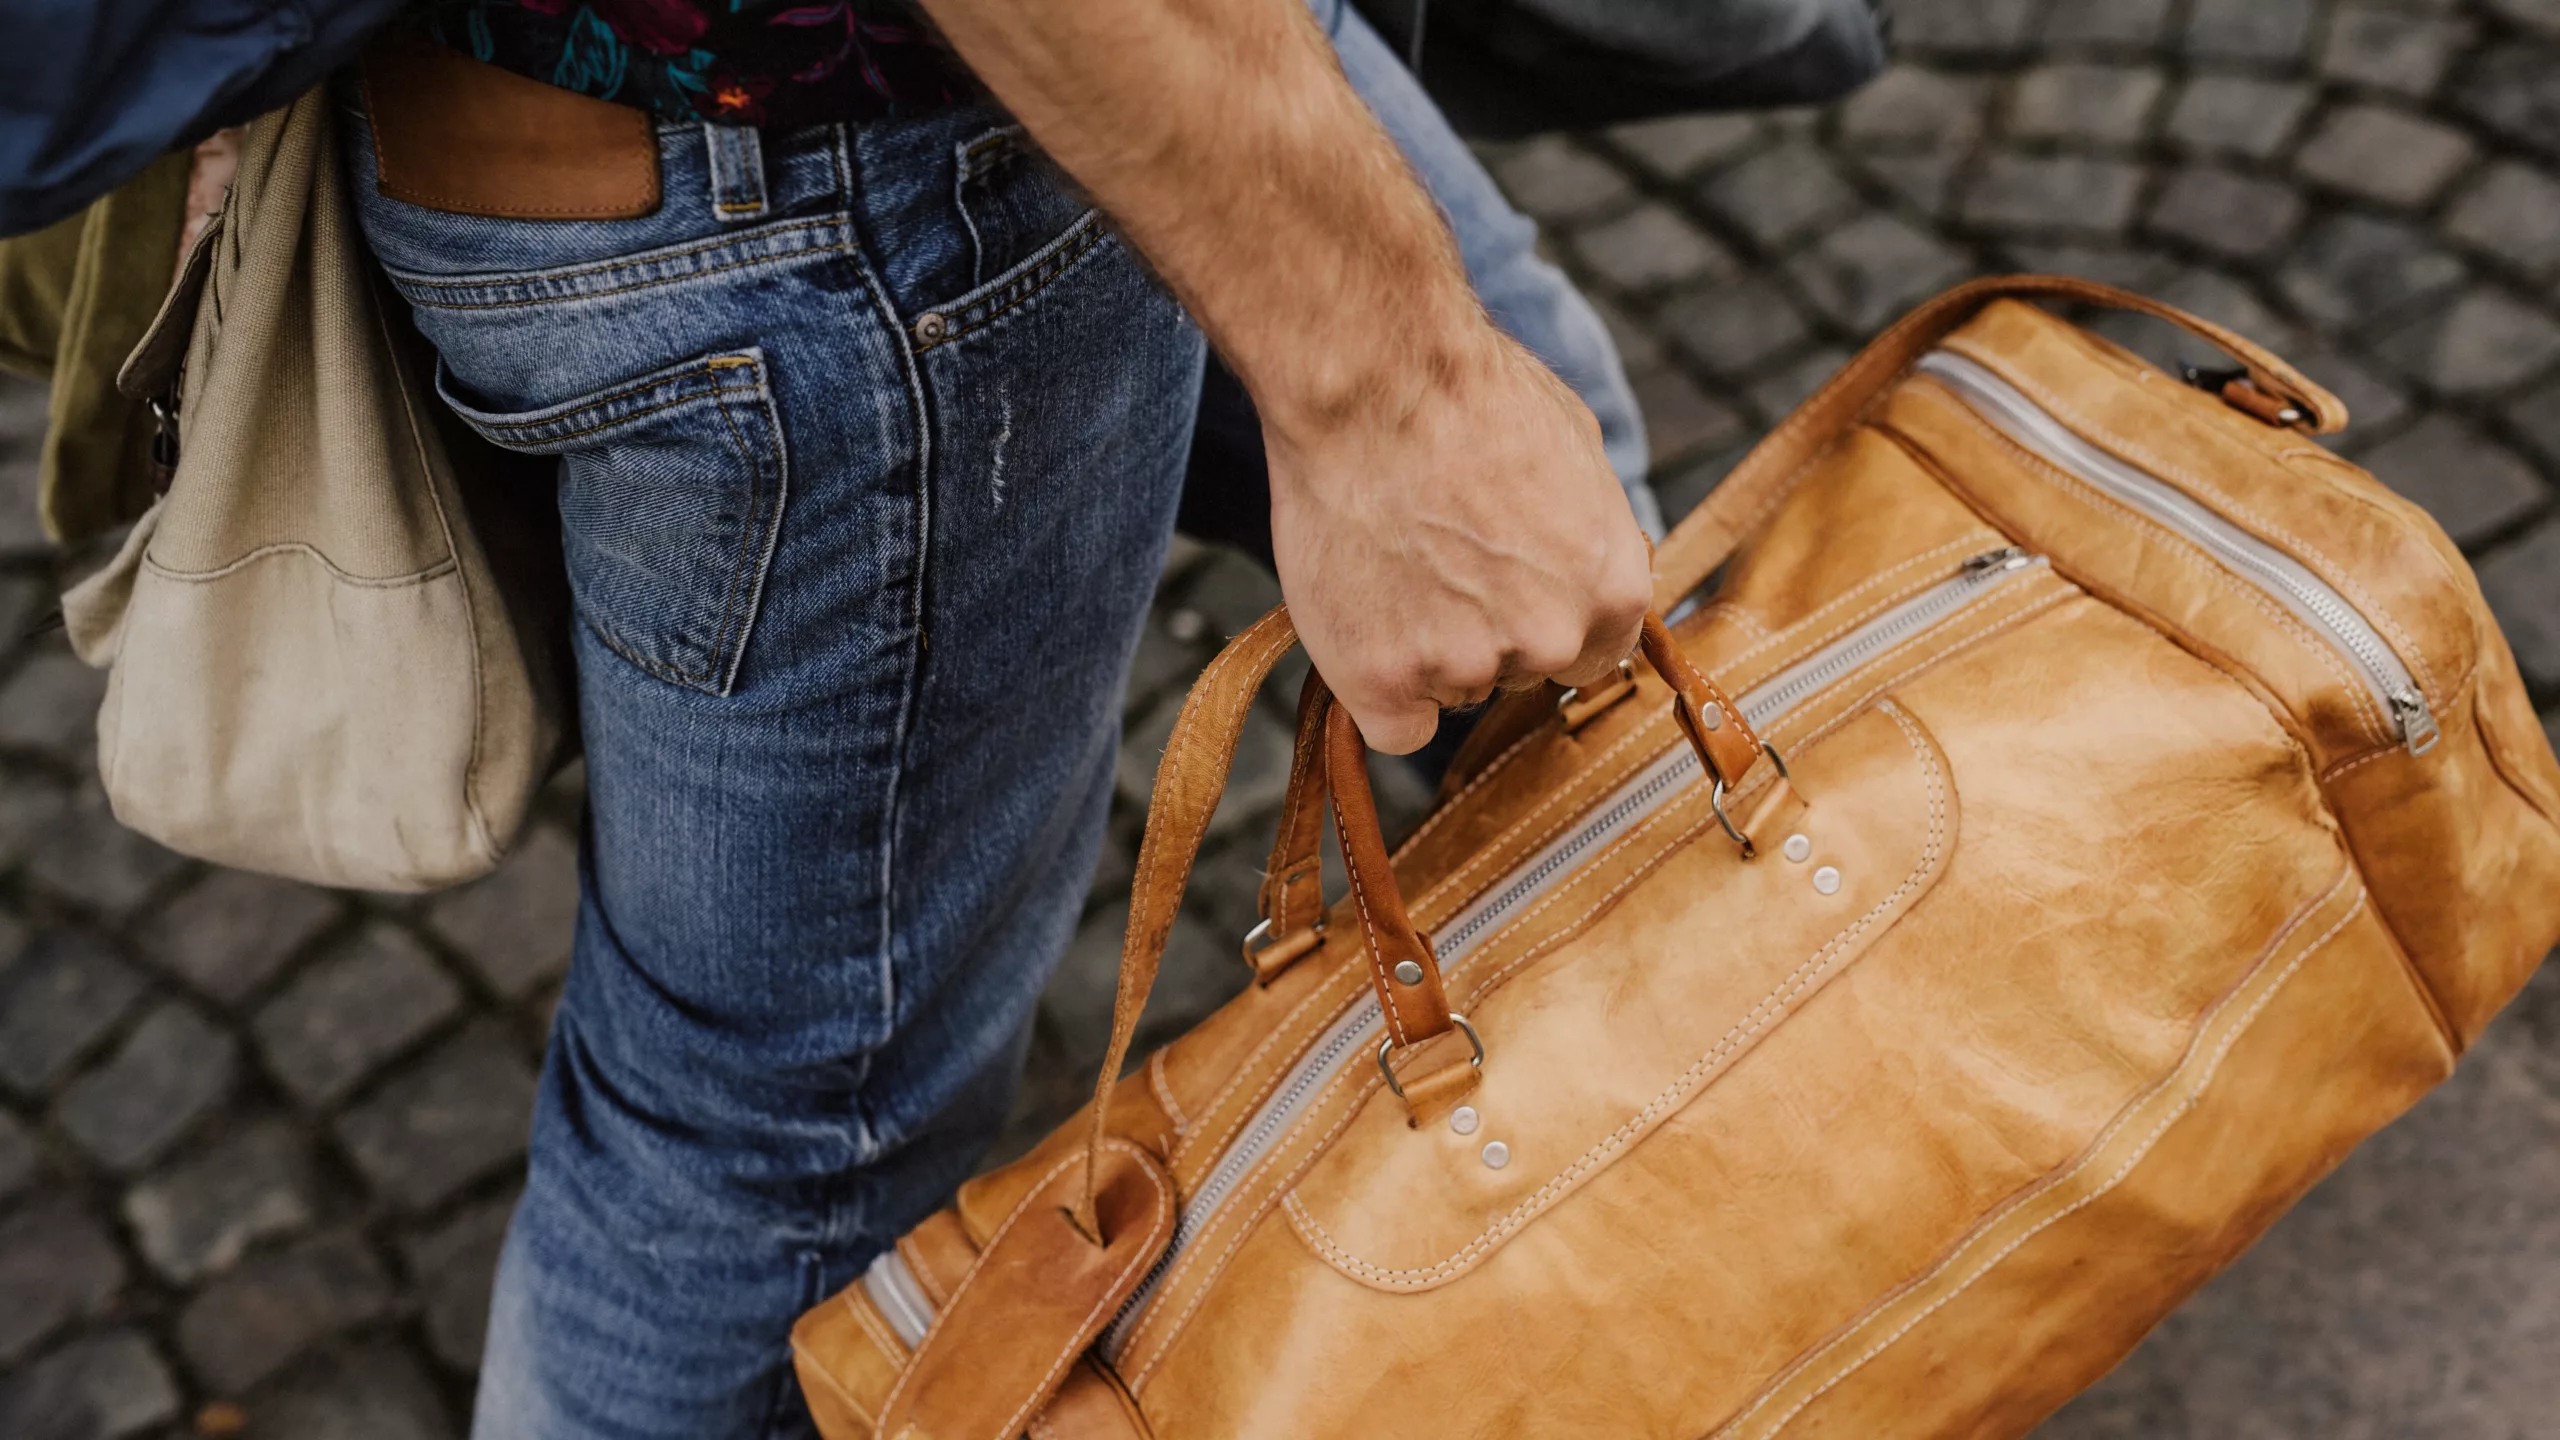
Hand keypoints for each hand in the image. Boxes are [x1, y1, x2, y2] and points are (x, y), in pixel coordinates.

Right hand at [1268, 329, 1652, 754]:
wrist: (1373, 379)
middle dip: (1482, 631)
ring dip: (1421, 647)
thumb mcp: (1577, 449)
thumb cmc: (1468, 393)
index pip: (1591, 653)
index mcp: (1613, 589)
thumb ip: (1592, 532)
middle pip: (1518, 674)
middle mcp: (1550, 639)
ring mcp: (1466, 665)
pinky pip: (1393, 726)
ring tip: (1389, 555)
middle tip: (1431, 555)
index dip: (1542, 618)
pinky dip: (1374, 687)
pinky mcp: (1384, 682)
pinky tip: (1361, 620)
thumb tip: (1595, 560)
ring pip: (1449, 689)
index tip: (1501, 588)